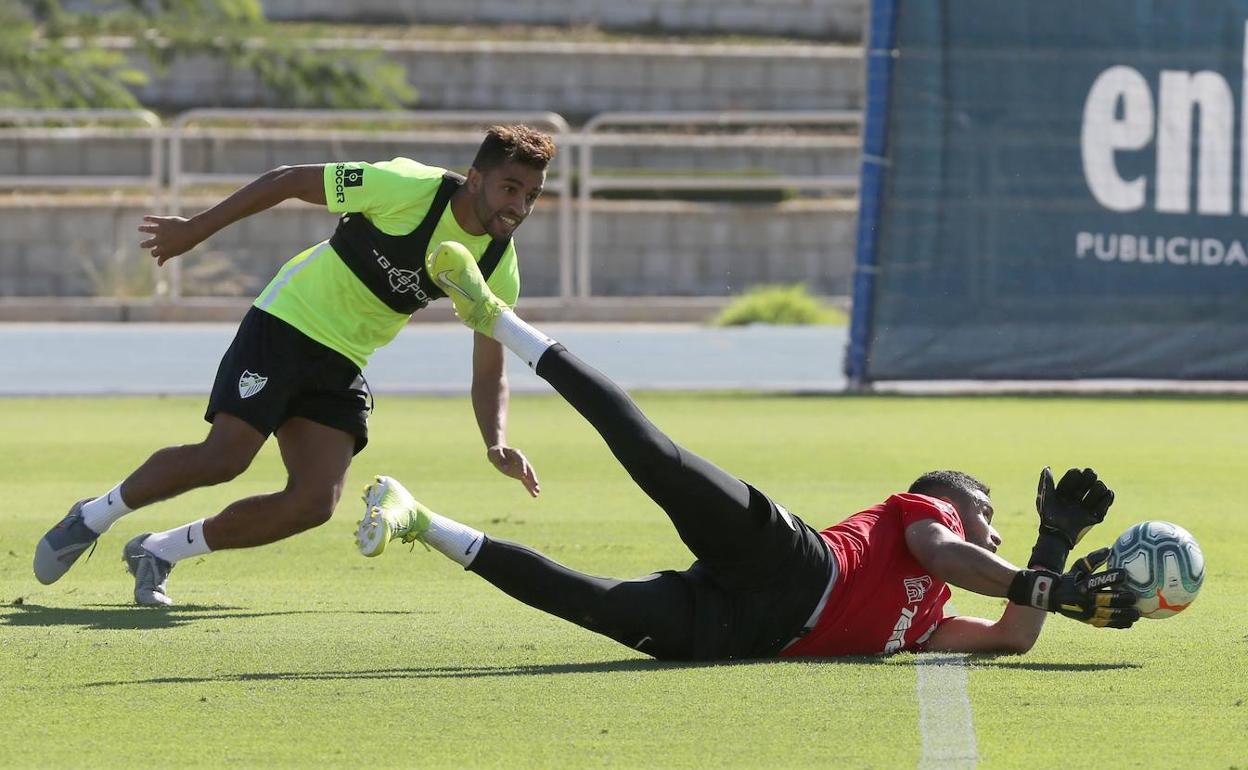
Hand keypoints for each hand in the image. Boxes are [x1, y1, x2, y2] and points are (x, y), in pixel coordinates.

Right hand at [138, 215, 205, 264]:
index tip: (155, 252)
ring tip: (140, 228)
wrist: (193, 230)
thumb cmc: (187, 242)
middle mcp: (159, 240)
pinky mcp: (162, 221)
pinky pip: (153, 219)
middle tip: (142, 245)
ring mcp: (160, 230)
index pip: (154, 253)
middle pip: (147, 243)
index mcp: (164, 248)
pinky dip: (148, 218)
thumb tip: (159, 264)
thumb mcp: (176, 251)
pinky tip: (145, 218)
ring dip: (142, 229)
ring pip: (147, 229)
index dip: (154, 253)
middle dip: (144, 245)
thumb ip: (166, 256)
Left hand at [487, 445, 539, 497]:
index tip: (524, 475)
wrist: (498, 453)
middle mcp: (521, 460)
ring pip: (529, 476)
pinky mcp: (520, 474)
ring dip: (533, 484)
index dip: (523, 467)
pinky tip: (534, 493)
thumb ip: (499, 456)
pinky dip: (529, 487)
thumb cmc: (495, 452)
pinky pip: (526, 481)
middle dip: (532, 477)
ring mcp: (521, 468)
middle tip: (535, 484)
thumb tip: (505, 467)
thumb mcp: (494, 452)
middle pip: (528, 469)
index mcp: (515, 453)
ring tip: (537, 492)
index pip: (521, 460)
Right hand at [1008, 547, 1139, 628]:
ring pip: (1108, 614)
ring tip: (1137, 613)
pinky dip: (1119, 624)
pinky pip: (1107, 624)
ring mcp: (1087, 612)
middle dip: (1121, 599)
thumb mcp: (1078, 567)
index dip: (1111, 577)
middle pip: (1106, 600)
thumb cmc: (1071, 579)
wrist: (1054, 597)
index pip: (1098, 581)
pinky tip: (1130, 622)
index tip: (1124, 574)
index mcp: (1081, 585)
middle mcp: (1084, 600)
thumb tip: (1109, 549)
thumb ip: (1093, 559)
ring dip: (1124, 614)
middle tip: (1134, 596)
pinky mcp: (1090, 621)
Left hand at [1036, 466, 1113, 547]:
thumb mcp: (1044, 498)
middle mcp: (1077, 496)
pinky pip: (1107, 500)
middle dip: (1090, 476)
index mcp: (1065, 491)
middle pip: (1090, 476)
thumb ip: (1046, 482)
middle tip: (1088, 479)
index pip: (1075, 474)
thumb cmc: (1048, 516)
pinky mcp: (1096, 515)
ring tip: (1093, 492)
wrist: (1058, 534)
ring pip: (1099, 487)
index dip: (1075, 474)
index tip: (1073, 478)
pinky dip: (1108, 497)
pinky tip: (1107, 493)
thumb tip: (1047, 467)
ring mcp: (1087, 505)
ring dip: (1098, 487)